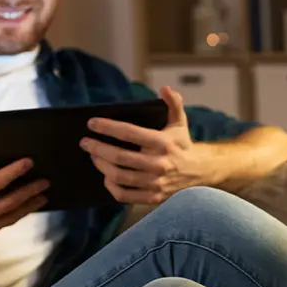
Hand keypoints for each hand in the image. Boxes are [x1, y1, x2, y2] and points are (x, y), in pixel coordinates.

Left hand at [81, 87, 213, 204]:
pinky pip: (124, 195)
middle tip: (85, 142)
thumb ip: (173, 104)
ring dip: (101, 165)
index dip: (108, 127)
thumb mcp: (180, 123)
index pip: (129, 133)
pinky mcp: (152, 197)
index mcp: (162, 143)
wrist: (201, 173)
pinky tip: (106, 177)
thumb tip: (165, 88)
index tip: (92, 123)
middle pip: (119, 157)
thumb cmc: (183, 146)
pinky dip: (111, 186)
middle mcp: (158, 163)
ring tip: (94, 156)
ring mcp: (155, 183)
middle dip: (97, 148)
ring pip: (119, 176)